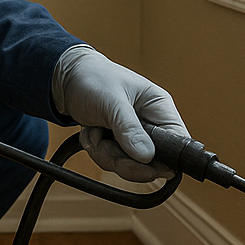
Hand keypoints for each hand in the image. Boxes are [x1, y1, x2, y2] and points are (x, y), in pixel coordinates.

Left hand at [52, 45, 185, 182]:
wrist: (66, 79)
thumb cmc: (93, 79)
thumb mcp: (112, 101)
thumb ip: (129, 128)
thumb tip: (146, 156)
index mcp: (159, 109)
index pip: (178, 143)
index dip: (165, 159)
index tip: (144, 164)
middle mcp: (150, 125)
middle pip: (152, 162)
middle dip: (124, 159)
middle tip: (106, 144)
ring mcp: (134, 137)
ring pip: (129, 166)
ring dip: (106, 154)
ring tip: (95, 131)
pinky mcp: (117, 144)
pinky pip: (112, 163)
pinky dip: (97, 151)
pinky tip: (91, 133)